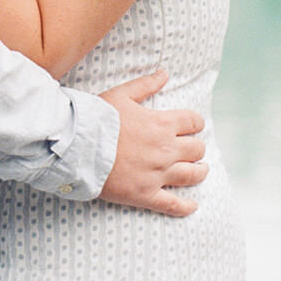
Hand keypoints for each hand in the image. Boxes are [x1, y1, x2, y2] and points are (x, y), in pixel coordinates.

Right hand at [97, 71, 207, 215]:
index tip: (194, 126)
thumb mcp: (122, 94)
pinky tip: (192, 205)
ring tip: (200, 170)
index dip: (196, 123)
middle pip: (196, 149)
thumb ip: (145, 84)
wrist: (80, 146)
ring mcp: (157, 174)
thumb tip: (164, 74)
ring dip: (199, 172)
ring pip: (190, 175)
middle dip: (196, 147)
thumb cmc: (99, 118)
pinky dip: (185, 206)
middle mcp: (165, 150)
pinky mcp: (146, 194)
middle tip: (193, 149)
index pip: (193, 122)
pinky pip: (173, 204)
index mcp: (162, 124)